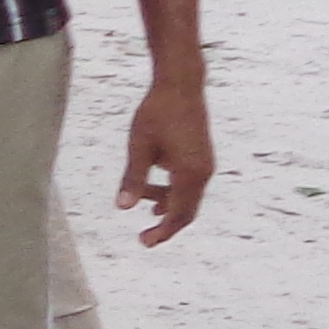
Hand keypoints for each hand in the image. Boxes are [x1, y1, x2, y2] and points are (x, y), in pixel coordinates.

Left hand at [119, 74, 213, 244]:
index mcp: (189, 174)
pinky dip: (173, 192)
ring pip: (188, 197)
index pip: (178, 214)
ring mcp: (205, 164)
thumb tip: (123, 207)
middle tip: (144, 239)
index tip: (145, 242)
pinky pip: (189, 184)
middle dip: (166, 226)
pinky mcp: (201, 156)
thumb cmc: (157, 113)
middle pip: (187, 211)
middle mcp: (203, 172)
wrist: (180, 85)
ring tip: (144, 208)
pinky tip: (156, 194)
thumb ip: (133, 179)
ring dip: (166, 205)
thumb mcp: (139, 147)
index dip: (163, 232)